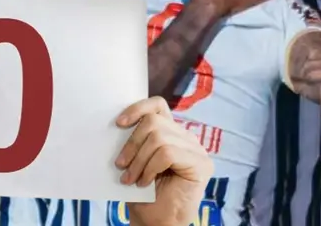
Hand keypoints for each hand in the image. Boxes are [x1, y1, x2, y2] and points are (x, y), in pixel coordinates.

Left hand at [115, 98, 212, 225]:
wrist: (155, 222)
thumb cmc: (144, 194)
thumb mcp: (135, 160)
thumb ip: (136, 139)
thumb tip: (118, 121)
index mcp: (173, 133)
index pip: (158, 106)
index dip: (137, 108)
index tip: (118, 123)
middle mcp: (188, 138)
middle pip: (154, 122)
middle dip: (132, 144)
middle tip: (120, 165)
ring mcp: (197, 150)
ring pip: (159, 138)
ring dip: (139, 160)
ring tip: (130, 178)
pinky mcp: (201, 164)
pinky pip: (168, 153)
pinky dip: (150, 168)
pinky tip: (145, 182)